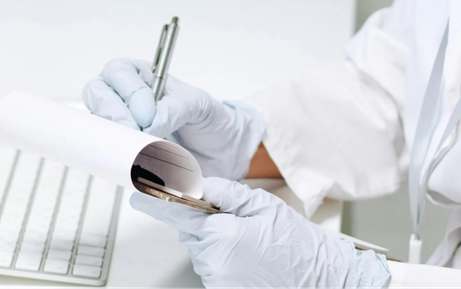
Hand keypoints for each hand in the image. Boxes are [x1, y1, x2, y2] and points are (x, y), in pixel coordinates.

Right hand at [81, 58, 265, 178]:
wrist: (220, 153)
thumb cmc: (209, 121)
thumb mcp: (200, 105)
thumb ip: (175, 107)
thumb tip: (149, 123)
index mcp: (143, 76)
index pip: (120, 72)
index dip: (130, 92)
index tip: (148, 116)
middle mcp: (125, 96)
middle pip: (97, 92)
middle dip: (113, 112)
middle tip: (133, 132)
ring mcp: (120, 124)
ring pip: (96, 121)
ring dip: (112, 135)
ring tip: (137, 149)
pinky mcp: (121, 151)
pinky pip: (106, 151)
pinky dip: (116, 157)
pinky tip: (134, 163)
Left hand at [132, 177, 390, 288]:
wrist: (321, 279)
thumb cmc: (298, 244)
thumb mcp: (264, 206)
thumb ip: (226, 193)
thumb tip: (197, 182)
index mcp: (222, 234)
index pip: (177, 212)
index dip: (156, 199)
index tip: (139, 190)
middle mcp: (214, 261)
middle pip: (191, 232)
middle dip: (204, 221)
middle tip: (235, 219)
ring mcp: (216, 280)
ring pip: (202, 251)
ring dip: (216, 241)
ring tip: (250, 242)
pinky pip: (213, 268)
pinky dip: (224, 259)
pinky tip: (249, 257)